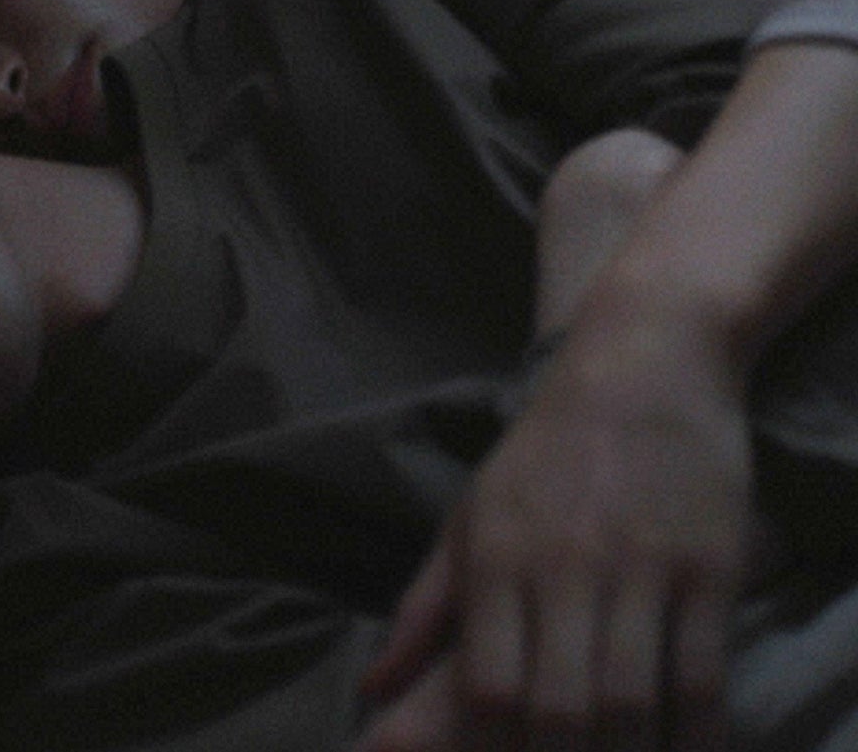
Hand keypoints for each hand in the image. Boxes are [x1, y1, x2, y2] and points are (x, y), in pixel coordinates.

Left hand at [359, 329, 753, 750]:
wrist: (640, 364)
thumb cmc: (543, 453)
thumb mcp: (468, 518)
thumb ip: (423, 609)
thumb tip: (370, 688)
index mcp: (495, 559)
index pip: (486, 685)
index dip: (489, 750)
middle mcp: (562, 567)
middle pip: (557, 706)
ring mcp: (639, 568)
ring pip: (630, 698)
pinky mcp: (708, 567)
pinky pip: (702, 672)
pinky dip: (695, 731)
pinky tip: (682, 751)